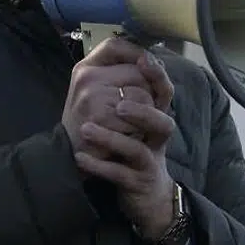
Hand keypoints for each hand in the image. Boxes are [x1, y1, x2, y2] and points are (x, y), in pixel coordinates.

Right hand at [61, 36, 173, 155]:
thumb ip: (124, 72)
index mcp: (85, 68)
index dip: (136, 52)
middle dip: (148, 90)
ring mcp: (93, 97)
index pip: (115, 45)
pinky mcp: (103, 118)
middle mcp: (87, 78)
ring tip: (129, 124)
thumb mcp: (99, 90)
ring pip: (144, 95)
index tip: (147, 65)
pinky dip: (140, 130)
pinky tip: (127, 136)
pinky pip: (140, 118)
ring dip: (146, 113)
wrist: (73, 156)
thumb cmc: (93, 122)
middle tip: (135, 109)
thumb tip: (153, 63)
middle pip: (139, 71)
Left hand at [61, 37, 177, 237]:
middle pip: (162, 122)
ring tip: (87, 129)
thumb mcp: (137, 120)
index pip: (163, 94)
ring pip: (137, 150)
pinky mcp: (135, 182)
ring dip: (113, 138)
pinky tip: (80, 158)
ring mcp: (147, 162)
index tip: (143, 59)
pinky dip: (99, 166)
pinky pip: (118, 174)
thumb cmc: (136, 150)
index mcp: (156, 118)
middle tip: (118, 104)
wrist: (146, 195)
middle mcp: (156, 140)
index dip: (157, 76)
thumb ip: (132, 89)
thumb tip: (120, 49)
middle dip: (141, 111)